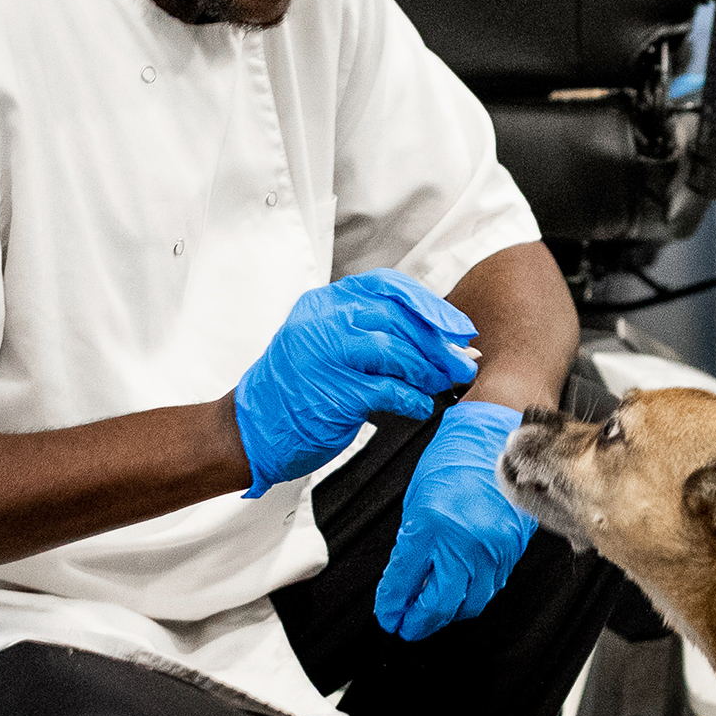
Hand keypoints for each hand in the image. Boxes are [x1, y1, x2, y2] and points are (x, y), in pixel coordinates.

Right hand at [231, 270, 480, 495]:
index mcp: (325, 303)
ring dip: (429, 370)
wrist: (253, 428)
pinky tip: (421, 406)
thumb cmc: (297, 389)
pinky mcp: (334, 392)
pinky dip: (413, 398)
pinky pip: (389, 390)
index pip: (388, 287)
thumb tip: (442, 341)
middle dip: (438, 342)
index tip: (457, 326)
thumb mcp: (327, 344)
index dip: (430, 305)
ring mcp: (326, 355)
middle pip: (398, 318)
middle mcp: (324, 321)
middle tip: (461, 362)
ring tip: (443, 384)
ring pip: (396, 351)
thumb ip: (375, 335)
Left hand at [376, 400, 533, 639]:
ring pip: (469, 604)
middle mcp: (464, 542)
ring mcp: (492, 549)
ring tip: (431, 614)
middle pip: (439, 606)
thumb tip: (405, 581)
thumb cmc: (457, 457)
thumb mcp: (418, 499)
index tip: (387, 616)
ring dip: (447, 615)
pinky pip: (491, 587)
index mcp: (431, 526)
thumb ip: (412, 545)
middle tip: (406, 626)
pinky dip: (472, 596)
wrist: (499, 437)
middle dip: (418, 624)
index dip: (392, 607)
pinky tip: (460, 594)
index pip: (405, 583)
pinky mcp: (512, 551)